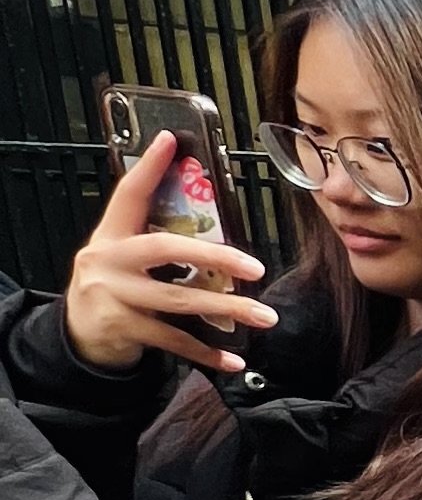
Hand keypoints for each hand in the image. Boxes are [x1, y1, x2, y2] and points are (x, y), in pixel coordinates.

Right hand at [65, 134, 275, 374]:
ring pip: (178, 300)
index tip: (170, 140)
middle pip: (165, 249)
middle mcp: (107, 260)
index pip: (129, 194)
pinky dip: (206, 353)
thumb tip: (214, 228)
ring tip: (264, 316)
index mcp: (111, 235)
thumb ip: (156, 241)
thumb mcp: (123, 258)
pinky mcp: (121, 328)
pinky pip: (173, 341)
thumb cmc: (114, 289)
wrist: (78, 337)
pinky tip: (233, 360)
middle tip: (255, 267)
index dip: (149, 167)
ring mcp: (112, 296)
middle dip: (215, 257)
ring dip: (226, 310)